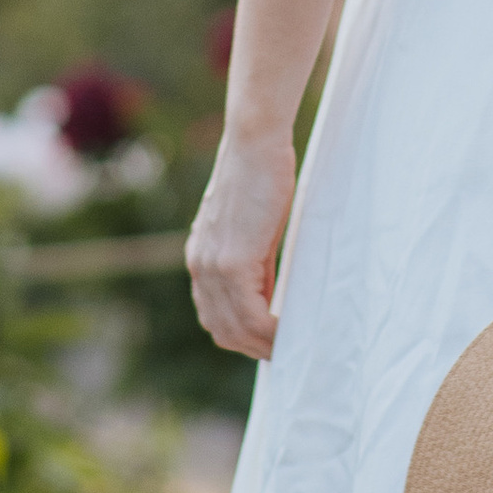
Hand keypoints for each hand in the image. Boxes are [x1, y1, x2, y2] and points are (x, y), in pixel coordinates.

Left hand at [187, 124, 297, 358]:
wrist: (254, 142)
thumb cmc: (260, 173)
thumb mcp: (249, 224)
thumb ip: (249, 258)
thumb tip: (266, 289)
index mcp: (201, 257)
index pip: (214, 315)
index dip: (242, 336)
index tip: (271, 342)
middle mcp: (200, 266)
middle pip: (222, 330)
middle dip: (254, 348)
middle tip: (286, 351)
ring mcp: (213, 266)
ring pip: (235, 329)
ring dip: (263, 345)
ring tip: (291, 347)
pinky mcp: (233, 262)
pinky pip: (250, 316)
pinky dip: (270, 333)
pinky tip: (290, 333)